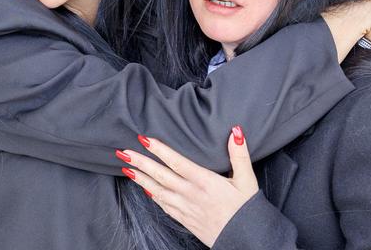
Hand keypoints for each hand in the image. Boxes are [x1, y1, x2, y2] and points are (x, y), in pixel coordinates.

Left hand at [114, 126, 258, 246]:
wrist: (246, 240)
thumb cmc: (247, 209)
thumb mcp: (247, 179)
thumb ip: (240, 154)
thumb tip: (235, 131)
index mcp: (205, 181)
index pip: (177, 162)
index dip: (160, 150)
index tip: (145, 139)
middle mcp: (191, 194)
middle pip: (161, 176)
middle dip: (141, 163)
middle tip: (124, 152)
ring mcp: (186, 208)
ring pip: (158, 191)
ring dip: (141, 179)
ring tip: (126, 168)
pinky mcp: (185, 219)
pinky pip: (164, 205)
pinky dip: (152, 196)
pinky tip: (144, 188)